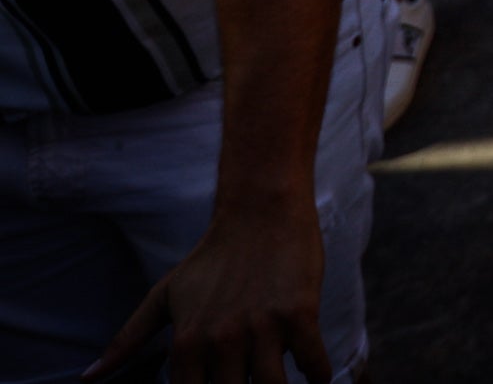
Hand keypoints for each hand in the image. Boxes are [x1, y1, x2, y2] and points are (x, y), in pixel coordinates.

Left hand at [96, 198, 329, 383]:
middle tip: (248, 382)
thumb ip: (127, 340)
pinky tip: (319, 378)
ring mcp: (263, 327)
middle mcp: (222, 339)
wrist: (260, 211)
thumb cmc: (211, 258)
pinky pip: (313, 361)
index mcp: (187, 340)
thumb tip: (88, 379)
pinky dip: (320, 376)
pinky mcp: (300, 313)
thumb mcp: (164, 296)